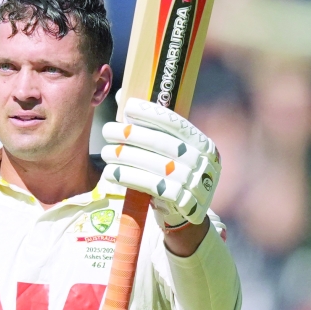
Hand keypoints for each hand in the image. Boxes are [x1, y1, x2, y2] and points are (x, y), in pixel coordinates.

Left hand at [101, 98, 220, 229]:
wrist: (183, 213)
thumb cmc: (171, 174)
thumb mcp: (169, 151)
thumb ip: (150, 127)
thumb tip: (121, 96)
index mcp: (203, 144)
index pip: (175, 123)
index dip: (151, 113)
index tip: (127, 106)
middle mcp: (204, 162)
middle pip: (161, 144)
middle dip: (131, 135)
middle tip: (107, 130)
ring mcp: (197, 183)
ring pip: (154, 165)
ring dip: (125, 157)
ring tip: (106, 152)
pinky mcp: (184, 203)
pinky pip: (151, 186)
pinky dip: (128, 177)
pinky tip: (111, 173)